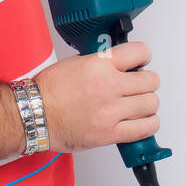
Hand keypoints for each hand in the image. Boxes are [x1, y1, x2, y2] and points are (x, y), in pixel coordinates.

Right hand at [32, 42, 160, 152]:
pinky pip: (144, 128)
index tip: (142, 61)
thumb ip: (102, 62)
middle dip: (147, 81)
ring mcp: (111, 111)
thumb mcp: (76, 62)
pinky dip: (148, 124)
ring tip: (139, 104)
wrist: (34, 115)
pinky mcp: (110, 133)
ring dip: (147, 103)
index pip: (140, 52)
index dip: (144, 56)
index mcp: (100, 65)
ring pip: (151, 104)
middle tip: (139, 85)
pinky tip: (142, 121)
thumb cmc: (48, 91)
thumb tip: (119, 63)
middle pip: (151, 80)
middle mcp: (109, 86)